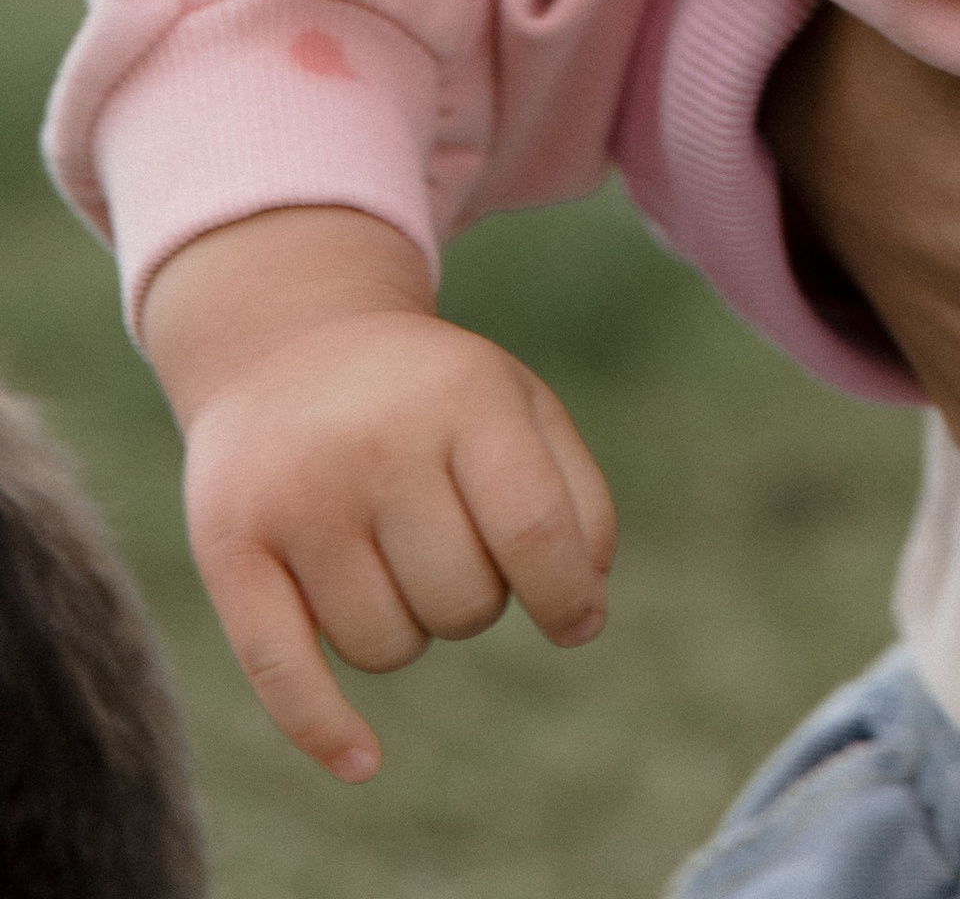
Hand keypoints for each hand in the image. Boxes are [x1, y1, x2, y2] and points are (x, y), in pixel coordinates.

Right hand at [141, 206, 616, 779]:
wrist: (288, 343)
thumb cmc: (430, 396)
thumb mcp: (515, 405)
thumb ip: (574, 497)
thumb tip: (583, 607)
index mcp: (463, 396)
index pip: (534, 530)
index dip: (566, 594)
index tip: (576, 621)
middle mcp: (376, 442)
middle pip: (462, 603)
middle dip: (473, 596)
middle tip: (445, 538)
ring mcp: (298, 496)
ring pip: (387, 647)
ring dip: (406, 628)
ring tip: (388, 555)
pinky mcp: (229, 548)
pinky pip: (282, 672)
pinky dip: (325, 731)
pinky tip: (365, 762)